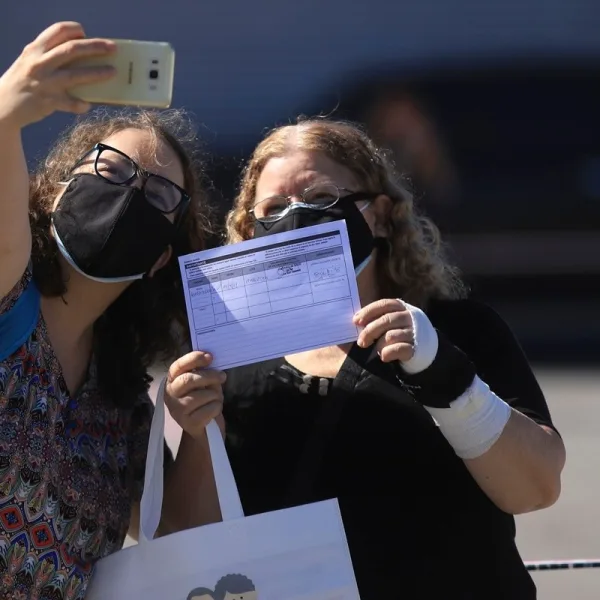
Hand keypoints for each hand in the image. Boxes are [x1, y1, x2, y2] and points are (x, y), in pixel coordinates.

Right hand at [0, 22, 115, 127]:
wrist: (4, 105)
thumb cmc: (23, 81)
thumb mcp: (30, 61)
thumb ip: (49, 55)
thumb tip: (81, 55)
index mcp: (35, 49)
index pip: (58, 31)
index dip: (75, 30)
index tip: (86, 33)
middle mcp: (40, 63)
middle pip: (73, 50)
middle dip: (95, 47)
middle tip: (113, 48)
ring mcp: (45, 83)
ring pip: (76, 75)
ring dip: (97, 73)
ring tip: (113, 72)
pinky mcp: (49, 102)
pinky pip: (72, 103)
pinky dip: (82, 104)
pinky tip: (88, 104)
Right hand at [164, 351, 225, 438]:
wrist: (205, 429)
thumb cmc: (204, 401)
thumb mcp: (204, 384)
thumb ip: (205, 373)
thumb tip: (211, 361)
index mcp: (172, 381)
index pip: (178, 366)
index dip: (193, 359)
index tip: (210, 357)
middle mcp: (170, 395)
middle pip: (188, 380)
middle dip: (209, 376)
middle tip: (222, 376)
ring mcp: (177, 410)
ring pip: (201, 395)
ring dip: (215, 395)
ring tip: (216, 398)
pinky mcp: (188, 423)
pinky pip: (209, 409)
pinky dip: (216, 407)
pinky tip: (213, 410)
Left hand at [353, 298, 414, 362]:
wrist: (419, 350)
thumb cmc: (396, 333)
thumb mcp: (388, 322)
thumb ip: (375, 319)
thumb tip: (355, 321)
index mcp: (401, 307)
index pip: (384, 304)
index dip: (369, 311)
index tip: (356, 321)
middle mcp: (409, 317)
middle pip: (386, 319)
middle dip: (370, 331)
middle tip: (361, 342)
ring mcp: (413, 332)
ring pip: (391, 335)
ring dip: (379, 344)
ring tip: (376, 350)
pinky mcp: (415, 348)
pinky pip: (398, 349)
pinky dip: (387, 353)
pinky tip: (384, 356)